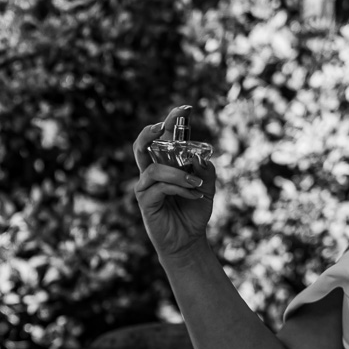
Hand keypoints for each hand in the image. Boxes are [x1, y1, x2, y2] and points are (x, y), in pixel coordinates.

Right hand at [132, 105, 215, 256]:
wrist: (189, 240)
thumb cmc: (194, 211)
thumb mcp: (207, 186)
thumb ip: (206, 169)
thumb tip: (198, 156)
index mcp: (166, 164)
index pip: (165, 138)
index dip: (172, 121)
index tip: (186, 108)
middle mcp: (152, 172)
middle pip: (141, 145)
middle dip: (152, 131)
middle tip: (163, 125)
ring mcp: (146, 186)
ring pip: (155, 168)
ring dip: (179, 174)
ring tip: (198, 183)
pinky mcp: (145, 201)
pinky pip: (159, 187)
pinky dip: (179, 187)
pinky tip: (192, 193)